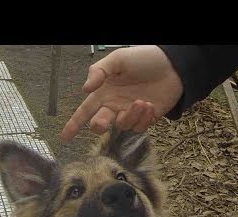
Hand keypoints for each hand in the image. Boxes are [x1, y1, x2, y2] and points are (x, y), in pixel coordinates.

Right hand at [61, 45, 183, 142]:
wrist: (172, 65)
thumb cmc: (144, 59)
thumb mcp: (118, 59)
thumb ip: (99, 71)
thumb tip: (85, 89)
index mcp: (104, 92)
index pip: (84, 111)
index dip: (73, 124)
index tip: (64, 137)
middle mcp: (114, 105)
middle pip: (99, 124)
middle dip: (100, 124)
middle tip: (106, 120)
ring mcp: (130, 113)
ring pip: (122, 126)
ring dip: (131, 116)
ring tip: (142, 102)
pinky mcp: (145, 119)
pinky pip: (139, 127)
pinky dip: (144, 118)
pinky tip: (151, 106)